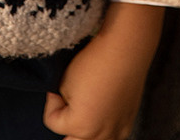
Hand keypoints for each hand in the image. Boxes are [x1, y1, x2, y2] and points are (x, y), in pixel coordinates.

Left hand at [43, 2, 163, 139]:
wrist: (125, 49)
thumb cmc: (95, 62)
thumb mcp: (64, 82)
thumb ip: (60, 102)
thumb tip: (64, 106)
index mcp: (81, 126)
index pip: (53, 123)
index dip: (52, 101)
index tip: (57, 87)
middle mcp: (100, 135)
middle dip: (66, 124)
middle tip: (67, 106)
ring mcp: (117, 131)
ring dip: (84, 131)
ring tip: (84, 110)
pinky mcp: (128, 123)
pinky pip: (110, 135)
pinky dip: (103, 129)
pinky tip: (102, 113)